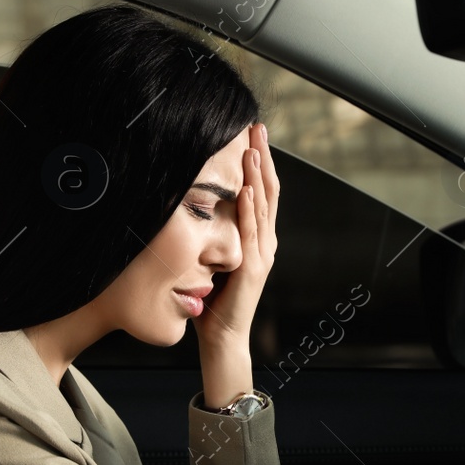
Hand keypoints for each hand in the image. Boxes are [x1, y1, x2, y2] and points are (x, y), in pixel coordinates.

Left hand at [193, 122, 278, 348]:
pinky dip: (248, 209)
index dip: (260, 162)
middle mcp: (266, 242)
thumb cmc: (214, 299)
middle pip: (268, 191)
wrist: (223, 336)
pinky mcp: (253, 268)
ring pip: (262, 207)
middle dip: (263, 157)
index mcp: (258, 238)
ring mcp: (262, 254)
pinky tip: (244, 188)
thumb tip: (196, 203)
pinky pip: (251, 233)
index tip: (253, 134)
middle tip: (258, 127)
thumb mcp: (215, 257)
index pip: (261, 191)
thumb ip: (215, 233)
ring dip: (257, 176)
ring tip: (253, 149)